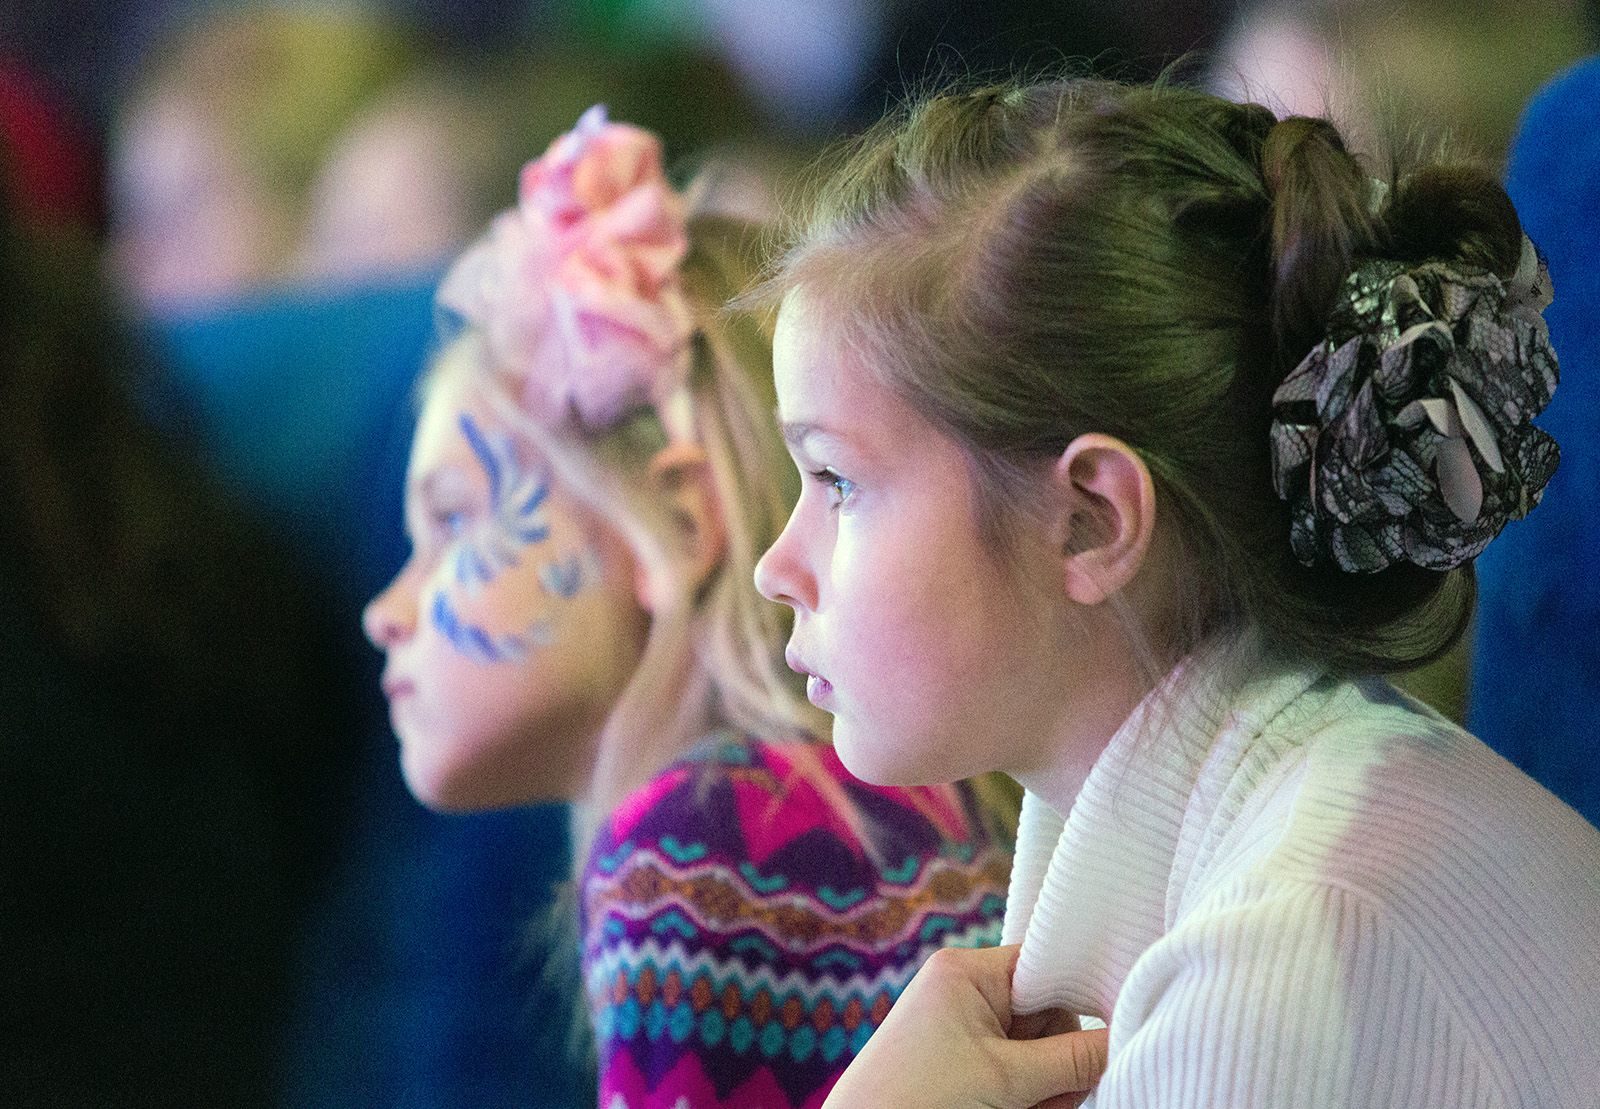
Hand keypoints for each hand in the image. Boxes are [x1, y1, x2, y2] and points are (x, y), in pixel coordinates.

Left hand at [823, 944, 1108, 1108]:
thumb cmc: (918, 1099)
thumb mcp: (1005, 1079)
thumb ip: (1073, 1060)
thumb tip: (1128, 1038)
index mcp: (966, 971)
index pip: (1046, 964)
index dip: (1081, 994)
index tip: (1116, 1022)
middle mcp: (965, 991)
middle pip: (1048, 1014)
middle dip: (1060, 1059)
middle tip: (1054, 1095)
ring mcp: (964, 1029)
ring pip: (1038, 1051)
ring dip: (1048, 1085)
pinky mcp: (964, 1064)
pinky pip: (1019, 1072)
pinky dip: (1029, 1097)